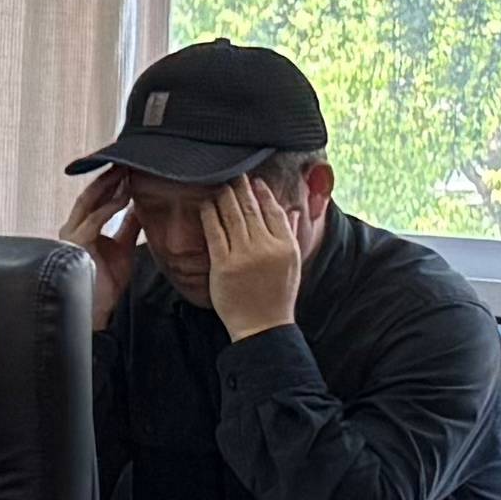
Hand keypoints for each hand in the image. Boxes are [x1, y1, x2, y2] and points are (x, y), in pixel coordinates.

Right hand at [65, 173, 143, 323]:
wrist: (97, 309)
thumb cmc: (105, 283)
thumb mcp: (123, 248)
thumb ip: (127, 228)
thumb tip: (138, 209)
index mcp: (81, 228)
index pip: (95, 198)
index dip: (110, 183)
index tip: (128, 169)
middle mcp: (72, 227)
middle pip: (90, 195)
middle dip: (108, 177)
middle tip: (127, 162)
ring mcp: (71, 234)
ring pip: (90, 202)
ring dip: (109, 186)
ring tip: (126, 172)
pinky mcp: (77, 243)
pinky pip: (95, 219)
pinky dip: (110, 206)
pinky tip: (124, 196)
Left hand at [204, 175, 309, 338]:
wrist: (263, 325)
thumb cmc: (277, 295)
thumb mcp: (293, 264)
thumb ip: (292, 235)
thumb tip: (295, 211)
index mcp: (286, 246)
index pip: (275, 211)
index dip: (264, 193)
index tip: (256, 181)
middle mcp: (267, 247)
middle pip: (252, 210)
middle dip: (241, 189)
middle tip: (234, 173)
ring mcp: (244, 255)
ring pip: (232, 217)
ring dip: (224, 197)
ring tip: (219, 183)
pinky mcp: (224, 264)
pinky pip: (215, 233)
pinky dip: (209, 215)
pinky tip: (205, 204)